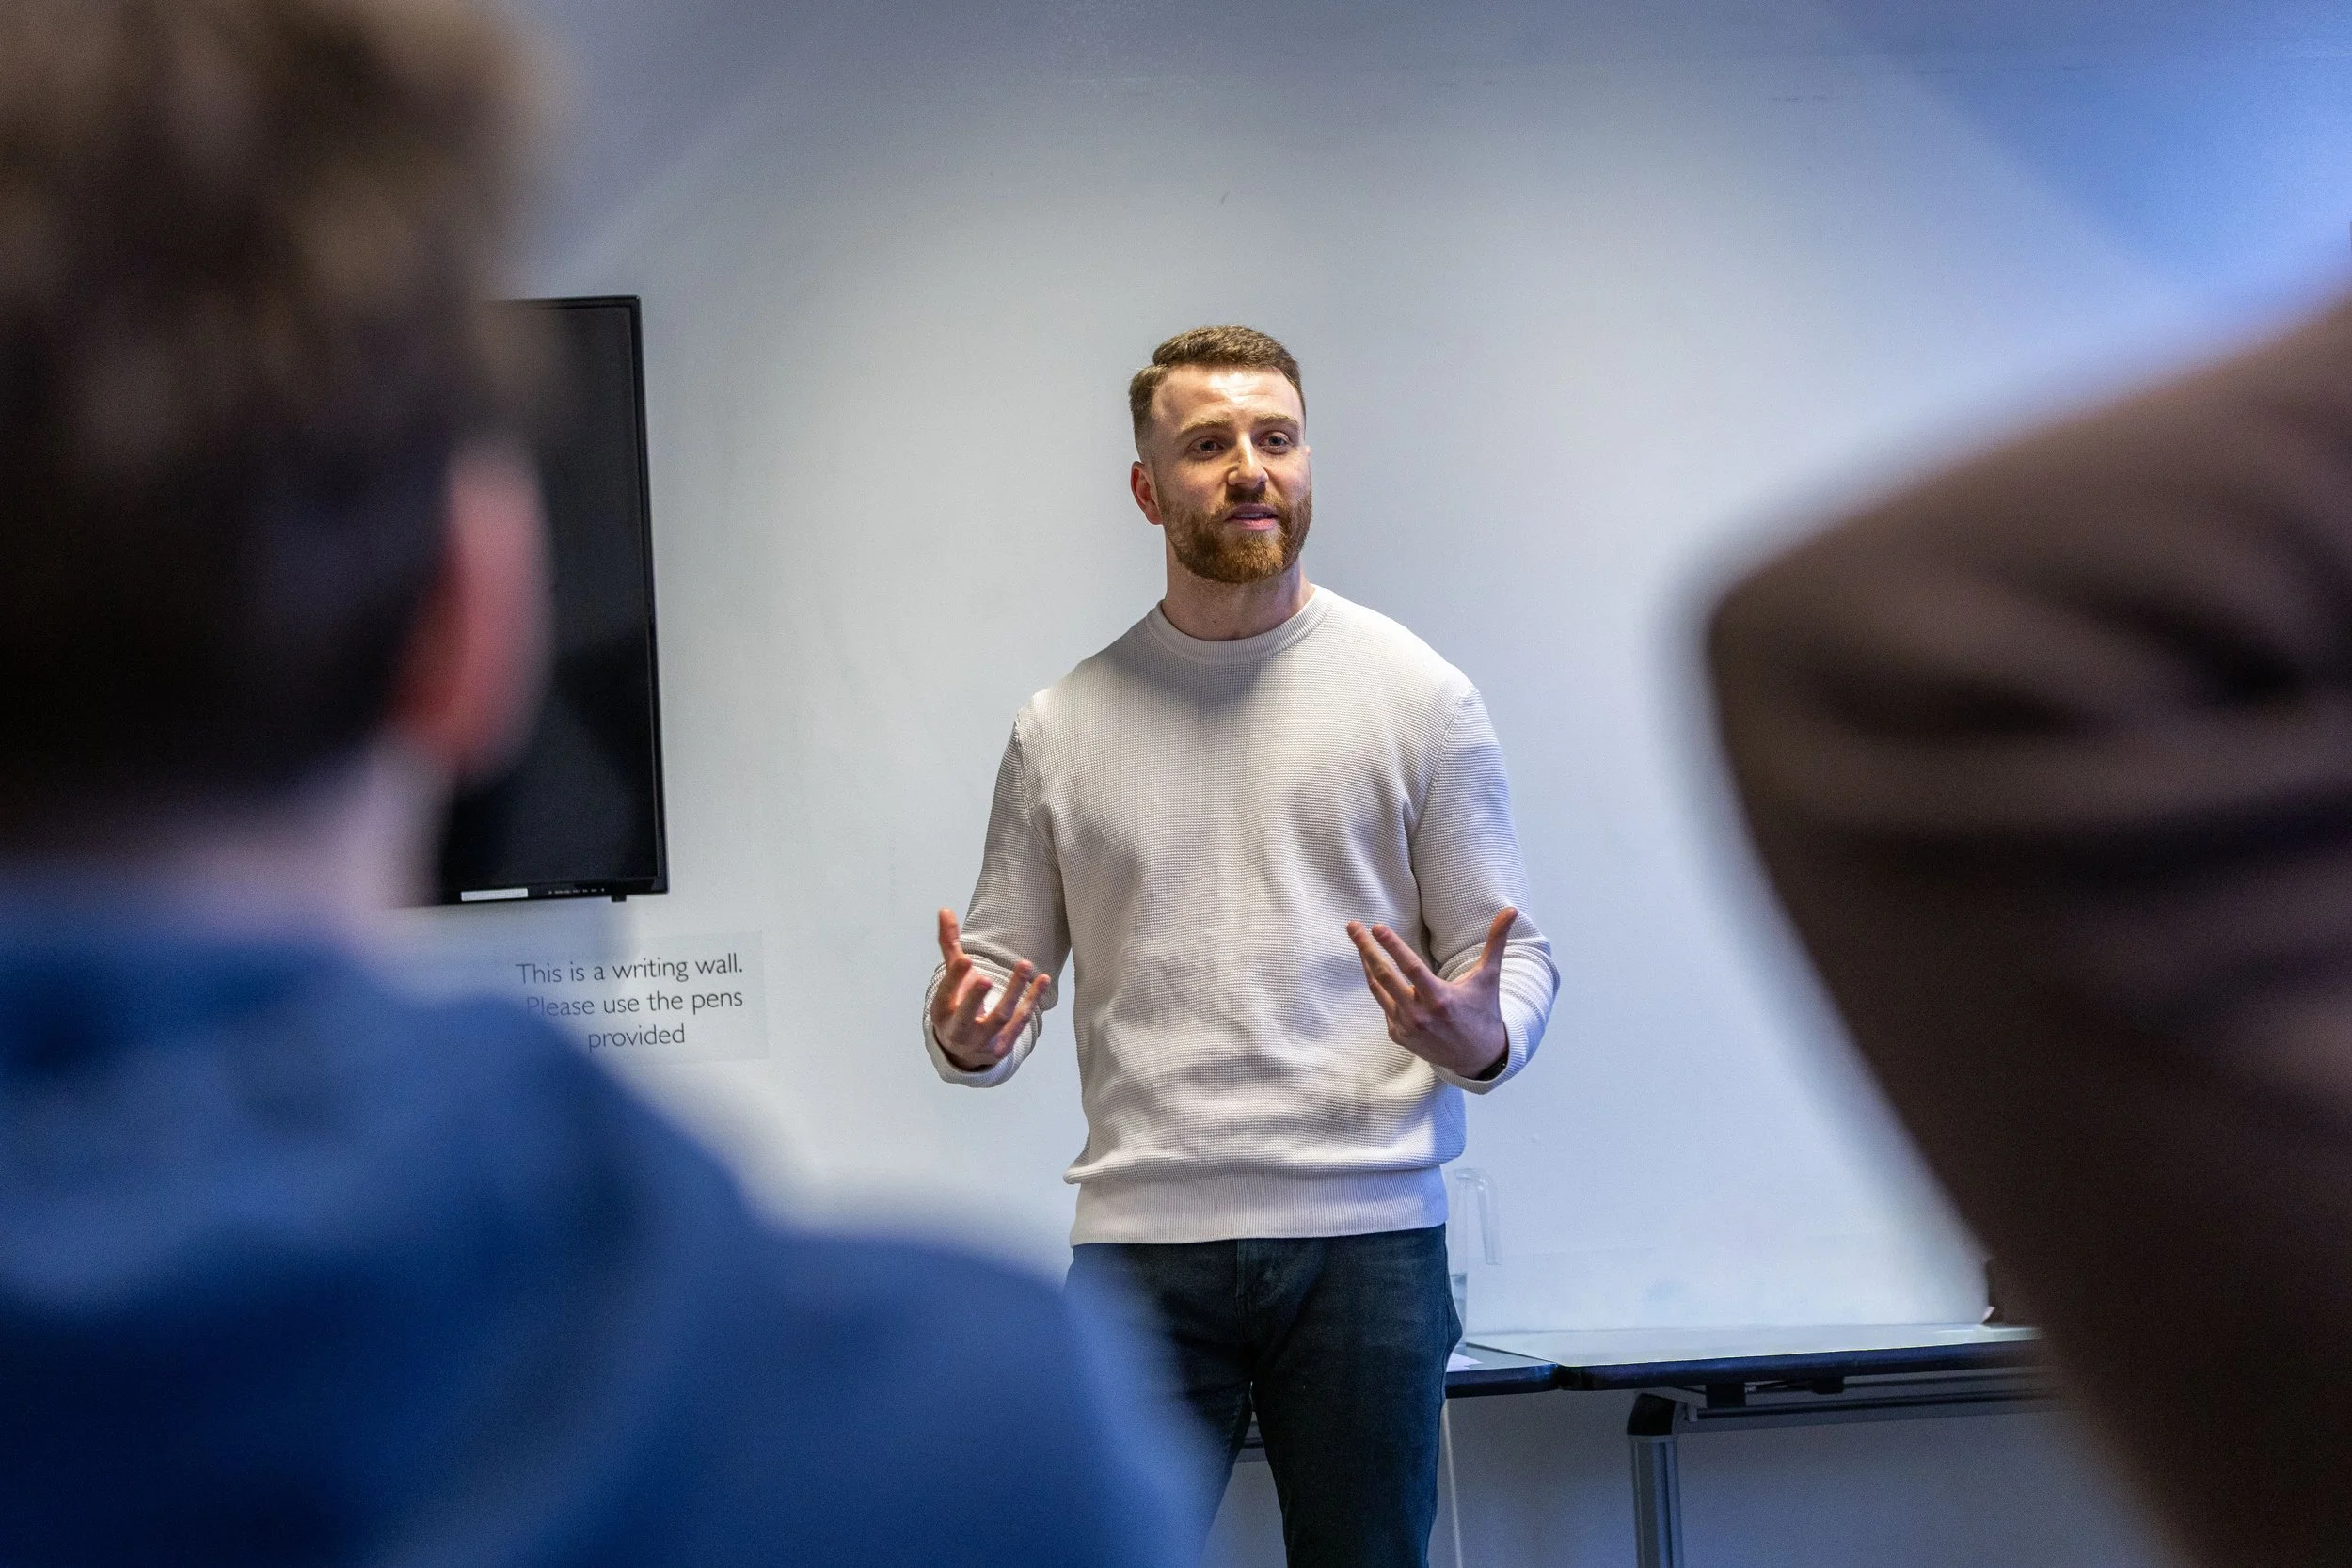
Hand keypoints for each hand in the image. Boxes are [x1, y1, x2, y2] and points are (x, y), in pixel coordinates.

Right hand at [930, 908, 1048, 1072]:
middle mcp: (959, 1030)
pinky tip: (1043, 981)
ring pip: (1000, 1018)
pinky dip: (1032, 1000)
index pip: (946, 995)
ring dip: (1013, 992)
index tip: (966, 960)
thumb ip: (949, 945)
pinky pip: (1020, 1022)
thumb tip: (945, 909)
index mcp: (942, 1012)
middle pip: (967, 1016)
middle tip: (985, 979)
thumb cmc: (958, 1005)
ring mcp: (982, 1041)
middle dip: (975, 999)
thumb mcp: (951, 980)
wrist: (964, 1050)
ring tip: (1025, 964)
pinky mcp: (1003, 1046)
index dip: (955, 979)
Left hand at [1347, 908, 1516, 1080]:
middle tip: (1352, 926)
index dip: (1392, 945)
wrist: (1477, 1058)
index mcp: (1440, 998)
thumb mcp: (1489, 978)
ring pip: (1378, 990)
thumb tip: (1511, 911)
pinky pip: (1384, 1005)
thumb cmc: (1483, 1012)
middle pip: (1384, 975)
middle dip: (1365, 948)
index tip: (1375, 926)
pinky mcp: (1399, 1036)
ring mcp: (1407, 1027)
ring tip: (1359, 943)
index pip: (1410, 967)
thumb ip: (1496, 943)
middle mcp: (1420, 1015)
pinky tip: (1375, 970)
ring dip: (1367, 964)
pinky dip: (1379, 987)